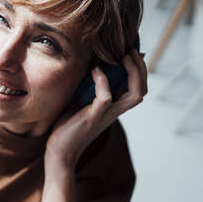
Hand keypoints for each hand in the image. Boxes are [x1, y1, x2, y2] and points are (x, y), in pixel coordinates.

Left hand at [44, 49, 146, 173]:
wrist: (60, 150)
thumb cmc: (69, 125)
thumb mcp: (82, 101)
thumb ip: (91, 87)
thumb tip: (94, 66)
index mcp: (114, 107)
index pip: (138, 88)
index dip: (140, 70)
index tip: (131, 51)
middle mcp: (114, 111)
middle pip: (142, 90)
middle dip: (141, 68)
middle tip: (131, 51)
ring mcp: (105, 115)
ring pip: (134, 96)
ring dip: (132, 73)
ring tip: (123, 57)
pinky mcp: (92, 117)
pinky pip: (105, 98)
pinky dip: (103, 82)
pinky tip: (96, 71)